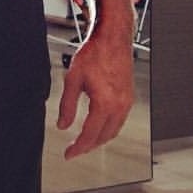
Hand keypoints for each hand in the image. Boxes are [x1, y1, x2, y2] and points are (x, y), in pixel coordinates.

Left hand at [56, 25, 133, 159]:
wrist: (112, 38)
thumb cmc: (94, 53)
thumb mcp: (73, 79)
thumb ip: (67, 105)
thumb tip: (62, 125)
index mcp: (105, 103)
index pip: (90, 135)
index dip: (78, 148)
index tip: (68, 154)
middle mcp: (120, 105)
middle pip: (104, 137)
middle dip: (89, 146)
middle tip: (75, 150)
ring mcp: (127, 102)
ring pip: (114, 131)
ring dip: (99, 139)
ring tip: (85, 142)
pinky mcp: (129, 97)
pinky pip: (120, 120)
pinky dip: (108, 128)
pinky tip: (99, 126)